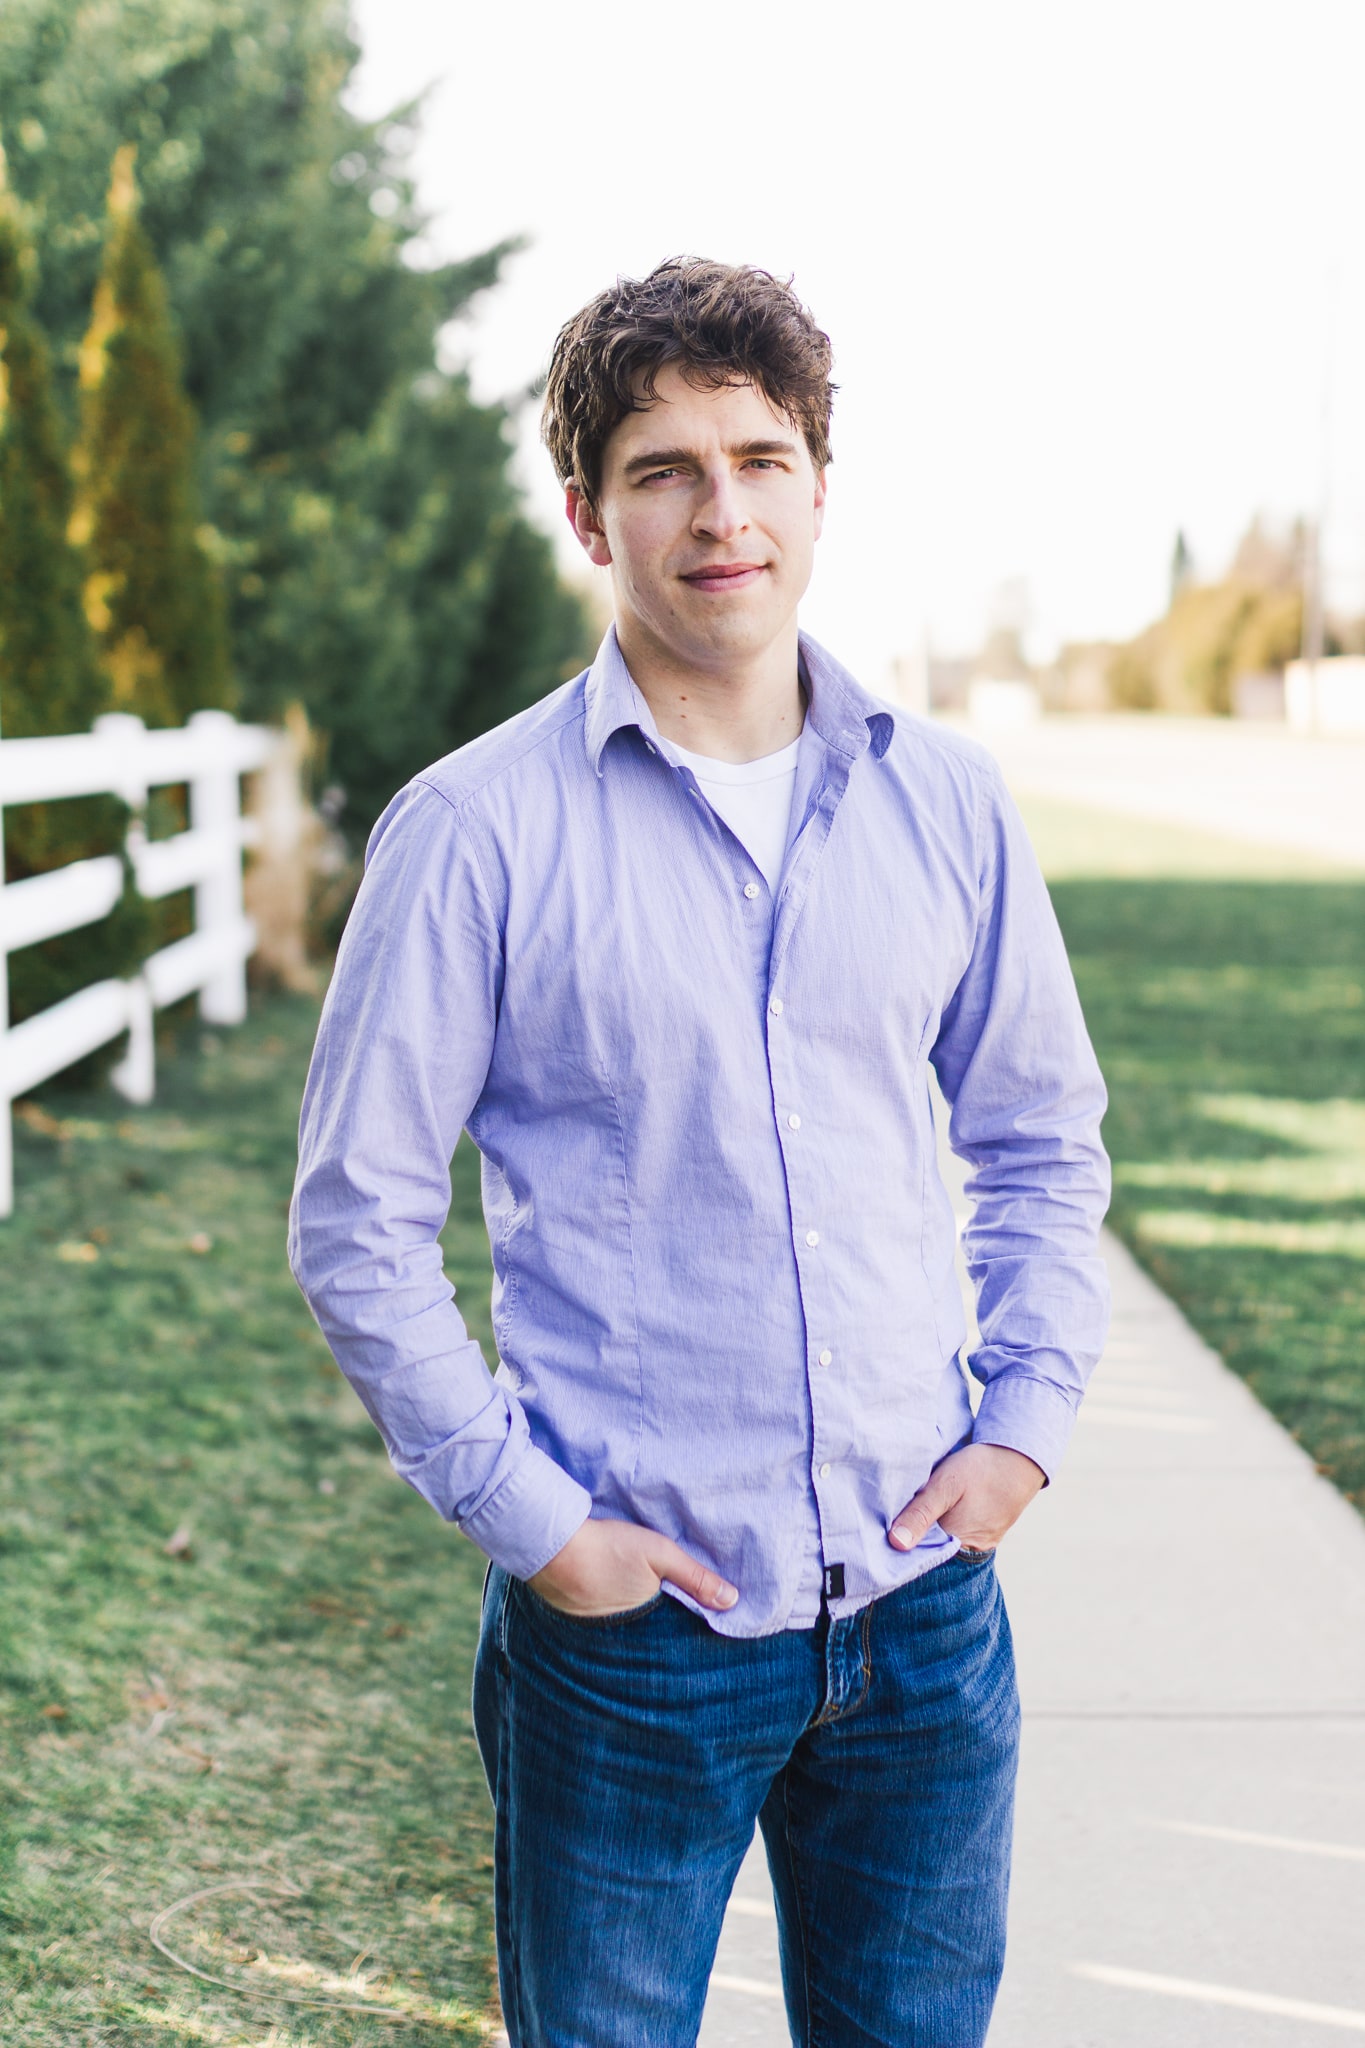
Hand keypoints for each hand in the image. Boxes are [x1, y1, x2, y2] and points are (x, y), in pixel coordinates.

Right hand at [528, 1516, 738, 1617]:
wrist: (551, 1545)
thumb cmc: (609, 1547)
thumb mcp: (660, 1554)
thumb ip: (696, 1578)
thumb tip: (733, 1601)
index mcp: (646, 1623)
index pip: (674, 1636)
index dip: (686, 1630)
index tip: (702, 1628)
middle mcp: (622, 1636)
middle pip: (650, 1637)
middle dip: (663, 1633)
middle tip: (676, 1626)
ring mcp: (596, 1631)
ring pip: (626, 1632)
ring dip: (636, 1625)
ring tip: (645, 1614)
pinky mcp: (577, 1620)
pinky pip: (603, 1624)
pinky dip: (611, 1616)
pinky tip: (614, 1602)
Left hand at [888, 1443, 1044, 1554]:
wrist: (1019, 1458)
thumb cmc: (980, 1469)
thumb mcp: (945, 1485)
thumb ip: (920, 1513)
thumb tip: (896, 1544)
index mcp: (955, 1542)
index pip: (917, 1557)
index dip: (896, 1548)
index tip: (877, 1536)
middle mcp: (968, 1550)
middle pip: (930, 1553)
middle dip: (911, 1541)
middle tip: (886, 1524)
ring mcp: (979, 1544)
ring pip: (943, 1545)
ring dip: (927, 1534)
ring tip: (907, 1518)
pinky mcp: (984, 1535)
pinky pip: (957, 1538)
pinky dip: (943, 1529)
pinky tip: (932, 1515)